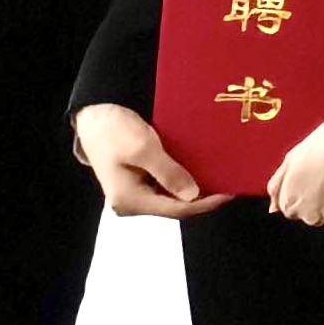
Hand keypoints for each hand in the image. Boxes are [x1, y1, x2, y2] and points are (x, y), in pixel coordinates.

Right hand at [74, 102, 224, 217]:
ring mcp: (133, 194)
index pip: (175, 209)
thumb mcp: (143, 149)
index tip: (229, 193)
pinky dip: (182, 180)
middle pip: (174, 206)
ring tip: (219, 179)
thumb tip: (192, 195)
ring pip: (170, 197)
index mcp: (129, 201)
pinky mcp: (137, 182)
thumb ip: (168, 173)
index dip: (205, 203)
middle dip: (201, 197)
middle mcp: (130, 204)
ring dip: (193, 189)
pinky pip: (164, 186)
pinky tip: (200, 172)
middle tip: (229, 184)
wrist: (94, 115)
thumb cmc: (114, 131)